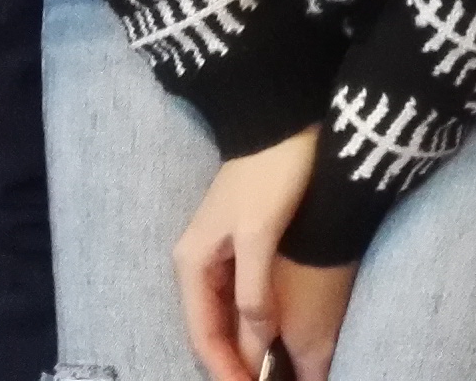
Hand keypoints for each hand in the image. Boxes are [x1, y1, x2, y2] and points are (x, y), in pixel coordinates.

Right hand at [174, 130, 356, 380]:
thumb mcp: (260, 234)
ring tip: (271, 370)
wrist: (282, 119)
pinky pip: (243, 295)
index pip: (203, 334)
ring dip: (246, 344)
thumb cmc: (270, 173)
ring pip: (228, 314)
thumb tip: (256, 341)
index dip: (225, 369)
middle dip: (234, 361)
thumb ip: (254, 290)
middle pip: (212, 328)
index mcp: (193, 263)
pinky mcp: (243, 242)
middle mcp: (199, 262)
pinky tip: (275, 333)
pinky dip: (256, 319)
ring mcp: (220, 252)